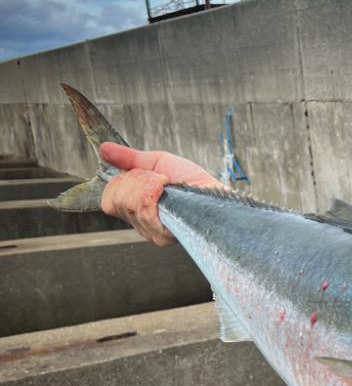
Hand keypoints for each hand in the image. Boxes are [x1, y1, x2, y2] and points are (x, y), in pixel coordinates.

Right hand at [99, 142, 222, 245]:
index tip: (144, 174)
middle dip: (135, 180)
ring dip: (147, 185)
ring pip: (128, 202)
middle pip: (115, 200)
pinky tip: (169, 191)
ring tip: (166, 185)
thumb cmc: (192, 181)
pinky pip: (142, 208)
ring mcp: (150, 232)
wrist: (215, 193)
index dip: (122, 181)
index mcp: (137, 208)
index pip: (108, 200)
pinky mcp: (161, 236)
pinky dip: (154, 191)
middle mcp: (141, 224)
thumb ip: (129, 158)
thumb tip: (104, 149)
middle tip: (159, 180)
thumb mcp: (157, 162)